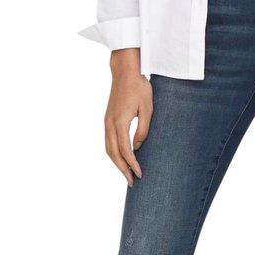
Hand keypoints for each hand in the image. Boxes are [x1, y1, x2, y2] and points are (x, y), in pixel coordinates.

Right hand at [104, 48, 152, 184]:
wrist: (124, 72)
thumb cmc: (139, 87)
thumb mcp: (148, 108)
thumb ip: (143, 129)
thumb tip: (138, 147)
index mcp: (120, 121)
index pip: (125, 150)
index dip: (132, 164)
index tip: (140, 174)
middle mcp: (109, 124)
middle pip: (113, 153)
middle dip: (123, 169)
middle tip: (133, 182)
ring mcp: (106, 122)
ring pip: (108, 149)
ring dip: (117, 164)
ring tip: (127, 175)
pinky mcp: (107, 121)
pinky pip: (108, 142)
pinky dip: (114, 154)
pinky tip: (122, 160)